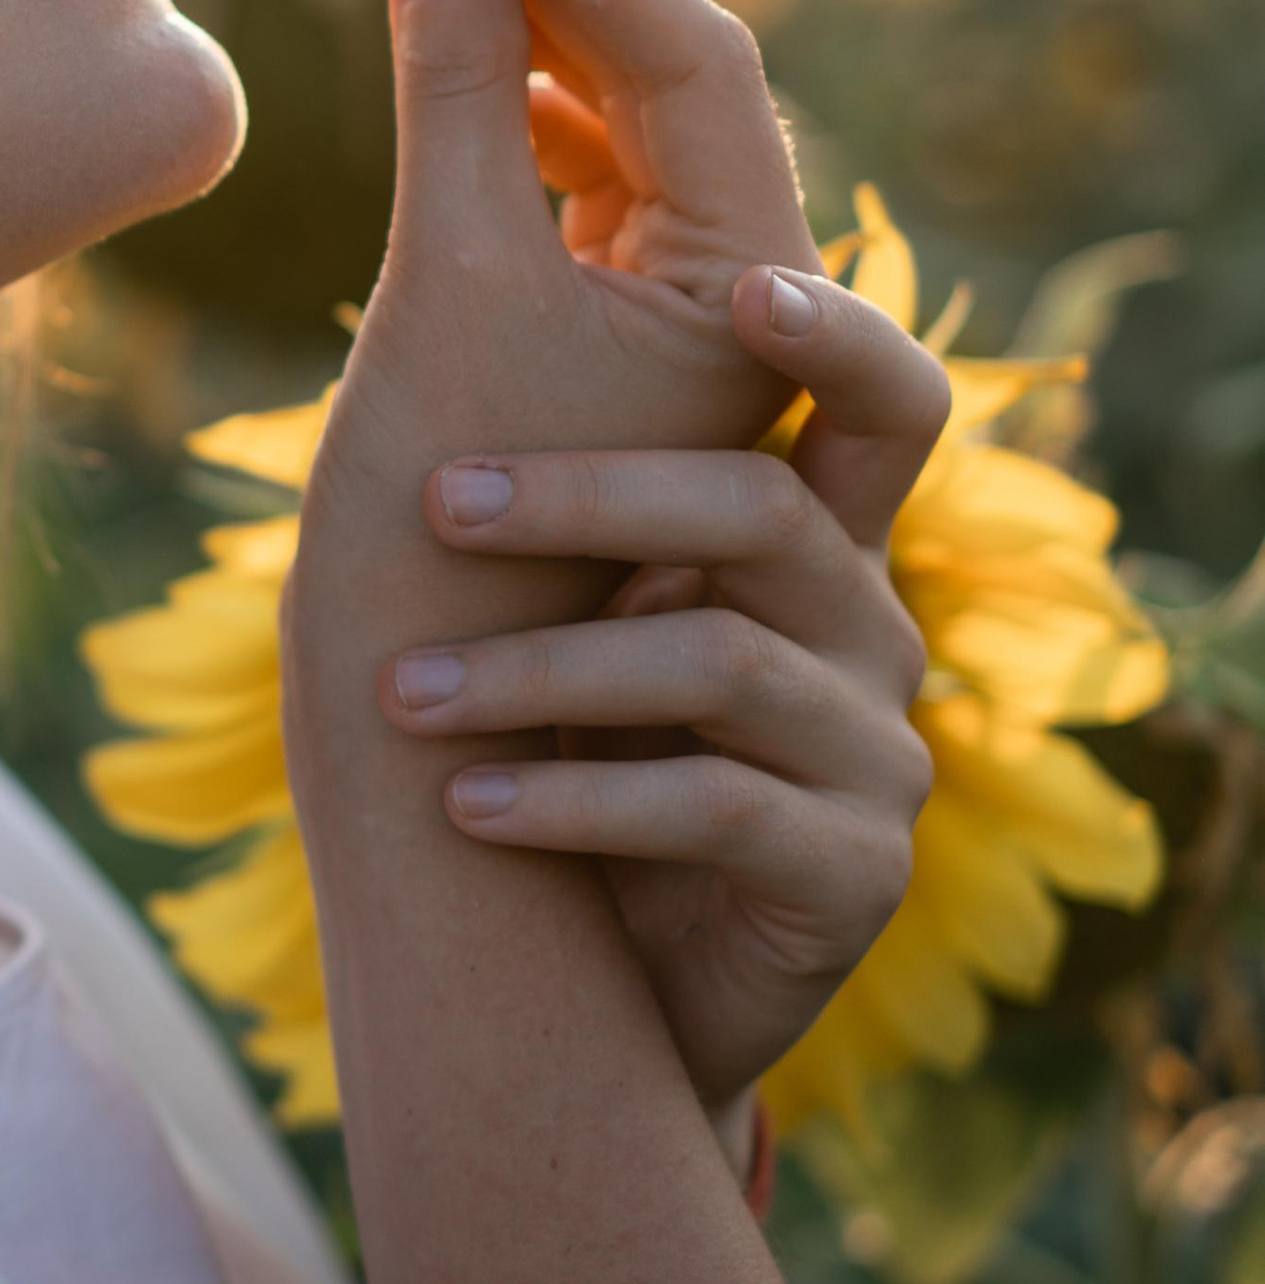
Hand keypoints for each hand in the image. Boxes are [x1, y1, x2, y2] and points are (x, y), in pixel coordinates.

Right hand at [300, 0, 818, 568]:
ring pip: (632, 130)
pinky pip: (593, 193)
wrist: (425, 723)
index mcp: (758, 293)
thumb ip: (460, 97)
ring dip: (540, 32)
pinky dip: (522, 118)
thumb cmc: (440, 535)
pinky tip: (457, 57)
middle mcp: (753, 305)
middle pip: (675, 79)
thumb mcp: (446, 281)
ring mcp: (691, 327)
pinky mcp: (623, 351)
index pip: (690, 56)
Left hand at [377, 262, 948, 1116]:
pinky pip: (719, 809)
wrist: (602, 1000)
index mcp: (810, 544)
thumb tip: (424, 313)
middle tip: (432, 498)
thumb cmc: (558, 773)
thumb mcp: (558, 623)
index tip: (747, 283)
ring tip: (399, 695)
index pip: (884, 401)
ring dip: (537, 673)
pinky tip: (465, 811)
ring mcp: (874, 754)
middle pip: (762, 510)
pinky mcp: (856, 873)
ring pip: (719, 660)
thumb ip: (556, 510)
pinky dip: (574, 801)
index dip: (841, 333)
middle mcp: (864, 629)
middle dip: (586, 494)